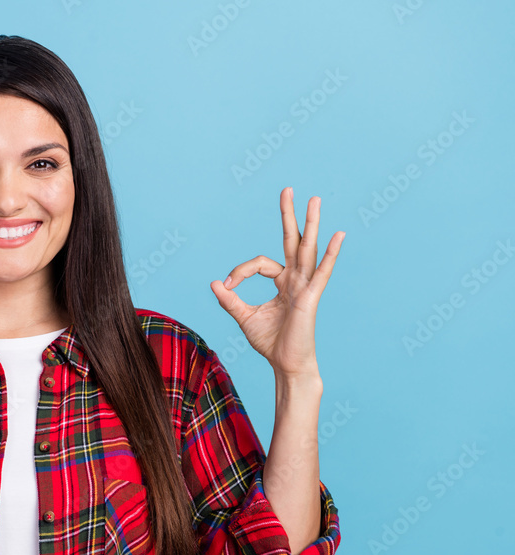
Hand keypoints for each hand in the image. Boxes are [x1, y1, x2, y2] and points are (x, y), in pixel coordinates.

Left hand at [209, 187, 343, 377]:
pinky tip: (338, 235)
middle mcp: (295, 279)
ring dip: (310, 223)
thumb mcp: (244, 317)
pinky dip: (331, 254)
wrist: (286, 364)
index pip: (259, 263)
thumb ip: (230, 300)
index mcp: (281, 282)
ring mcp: (305, 286)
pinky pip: (322, 272)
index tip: (227, 286)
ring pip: (307, 249)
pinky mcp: (312, 297)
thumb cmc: (270, 342)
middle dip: (289, 215)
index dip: (240, 271)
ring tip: (314, 199)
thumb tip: (216, 282)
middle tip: (287, 189)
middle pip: (292, 241)